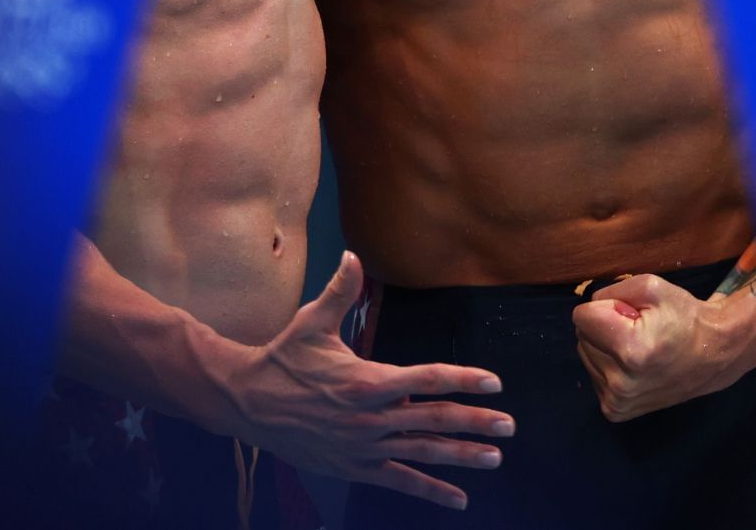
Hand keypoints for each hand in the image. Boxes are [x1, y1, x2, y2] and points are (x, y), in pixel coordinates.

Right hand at [224, 252, 513, 510]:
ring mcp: (364, 447)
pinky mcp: (355, 467)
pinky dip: (430, 490)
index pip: (425, 379)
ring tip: (494, 458)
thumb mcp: (311, 323)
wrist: (247, 404)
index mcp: (365, 380)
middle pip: (432, 420)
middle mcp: (370, 418)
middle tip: (508, 425)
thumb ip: (340, 292)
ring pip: (422, 452)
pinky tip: (459, 499)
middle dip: (474, 422)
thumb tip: (353, 256)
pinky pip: (400, 482)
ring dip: (461, 456)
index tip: (493, 381)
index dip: (461, 379)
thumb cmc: (283, 359)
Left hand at [572, 272, 755, 422]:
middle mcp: (620, 383)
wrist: (715, 355)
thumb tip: (590, 310)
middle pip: (581, 337)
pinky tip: (634, 365)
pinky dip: (609, 366)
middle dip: (604, 327)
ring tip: (638, 347)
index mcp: (630, 350)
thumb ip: (611, 291)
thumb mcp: (651, 286)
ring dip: (606, 346)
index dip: (606, 307)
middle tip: (638, 330)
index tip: (631, 313)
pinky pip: (594, 374)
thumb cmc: (685, 317)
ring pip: (586, 355)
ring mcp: (617, 401)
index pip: (581, 316)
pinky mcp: (615, 411)